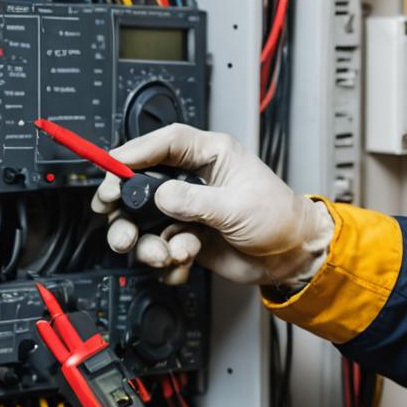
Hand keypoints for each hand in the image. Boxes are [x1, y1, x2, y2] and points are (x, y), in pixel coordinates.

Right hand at [90, 124, 333, 288]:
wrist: (293, 256)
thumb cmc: (279, 218)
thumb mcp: (238, 206)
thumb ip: (197, 201)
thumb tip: (162, 196)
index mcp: (211, 156)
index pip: (166, 143)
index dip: (136, 151)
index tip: (113, 165)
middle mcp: (194, 180)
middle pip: (142, 184)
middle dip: (123, 204)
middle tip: (115, 220)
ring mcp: (187, 210)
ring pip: (144, 222)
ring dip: (145, 242)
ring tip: (163, 254)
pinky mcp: (187, 237)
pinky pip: (161, 247)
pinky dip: (167, 260)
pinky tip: (182, 263)